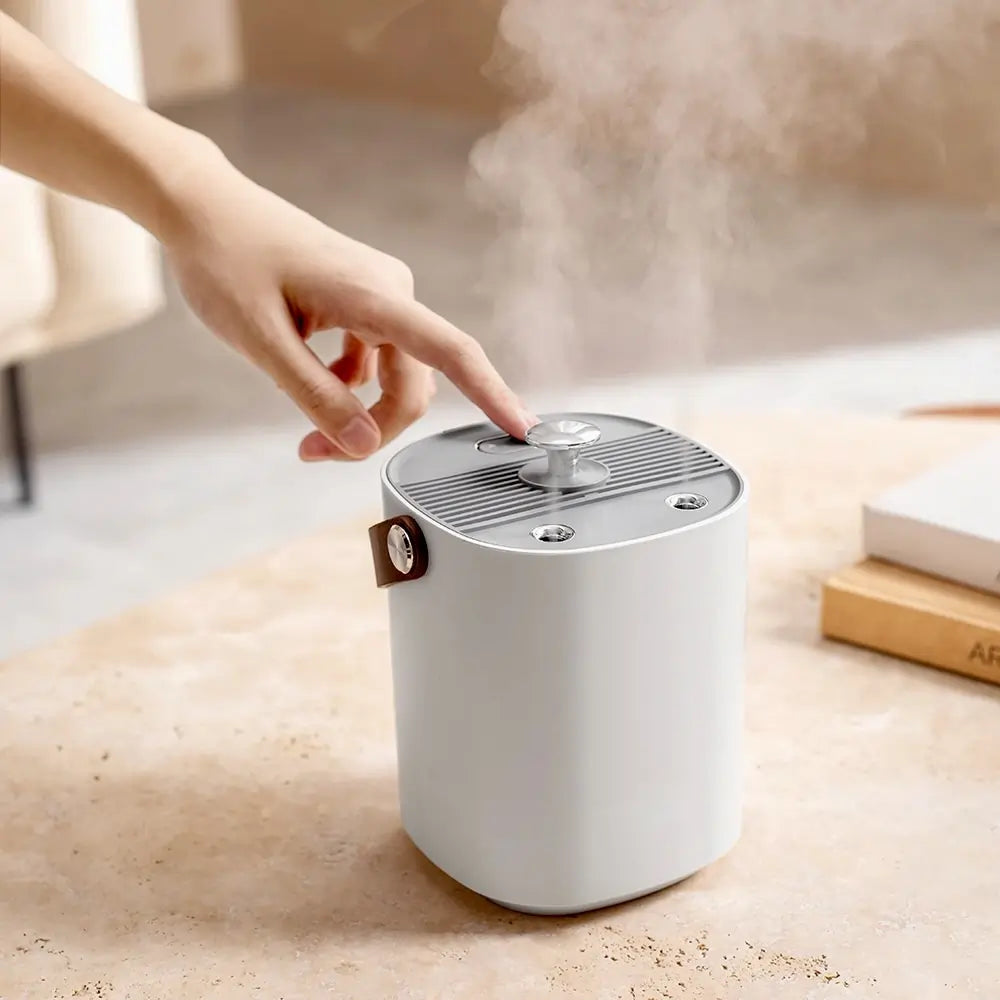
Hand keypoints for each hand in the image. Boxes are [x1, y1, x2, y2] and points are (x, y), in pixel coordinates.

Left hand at [160, 151, 535, 459]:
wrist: (203, 208)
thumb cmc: (225, 261)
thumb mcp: (261, 340)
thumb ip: (315, 395)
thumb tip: (361, 445)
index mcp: (375, 296)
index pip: (452, 351)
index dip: (492, 393)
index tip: (524, 428)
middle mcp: (390, 292)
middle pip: (413, 384)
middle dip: (373, 429)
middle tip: (314, 454)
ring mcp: (379, 294)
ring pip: (395, 376)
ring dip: (359, 412)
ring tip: (305, 432)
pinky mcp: (363, 299)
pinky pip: (376, 359)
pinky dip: (350, 386)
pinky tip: (310, 382)